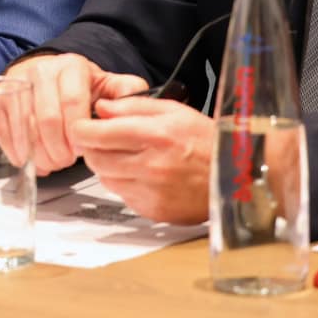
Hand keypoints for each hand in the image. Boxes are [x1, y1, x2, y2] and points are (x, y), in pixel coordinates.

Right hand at [0, 52, 147, 174]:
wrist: (50, 73)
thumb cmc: (81, 87)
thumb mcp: (109, 86)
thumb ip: (126, 93)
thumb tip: (132, 103)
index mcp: (71, 67)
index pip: (72, 102)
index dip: (77, 133)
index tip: (82, 151)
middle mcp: (41, 70)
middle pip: (45, 117)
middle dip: (56, 148)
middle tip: (65, 162)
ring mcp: (16, 82)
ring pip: (22, 124)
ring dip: (36, 152)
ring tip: (49, 163)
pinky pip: (1, 125)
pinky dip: (13, 147)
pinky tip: (26, 159)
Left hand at [67, 95, 213, 223]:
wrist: (235, 176)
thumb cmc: (205, 140)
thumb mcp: (172, 110)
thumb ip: (132, 106)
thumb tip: (101, 108)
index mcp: (154, 136)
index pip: (97, 134)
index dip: (81, 128)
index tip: (81, 126)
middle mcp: (150, 166)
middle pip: (95, 158)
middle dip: (92, 147)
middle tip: (102, 140)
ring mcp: (152, 192)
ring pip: (105, 178)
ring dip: (108, 166)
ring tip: (128, 157)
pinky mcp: (154, 211)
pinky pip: (123, 196)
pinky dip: (125, 184)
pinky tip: (143, 175)